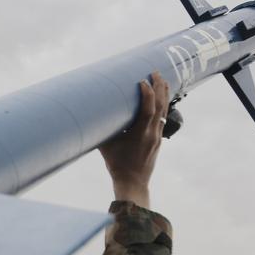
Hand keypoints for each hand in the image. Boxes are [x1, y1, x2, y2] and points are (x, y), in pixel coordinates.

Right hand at [100, 72, 169, 208]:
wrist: (133, 183)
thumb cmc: (117, 165)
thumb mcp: (107, 147)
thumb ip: (103, 130)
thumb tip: (89, 116)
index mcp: (141, 134)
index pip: (148, 109)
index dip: (147, 93)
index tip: (142, 81)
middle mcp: (152, 133)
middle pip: (161, 106)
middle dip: (159, 87)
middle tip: (155, 72)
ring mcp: (157, 136)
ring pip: (165, 111)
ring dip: (164, 94)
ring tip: (162, 80)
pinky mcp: (158, 139)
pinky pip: (163, 118)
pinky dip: (162, 105)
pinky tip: (161, 99)